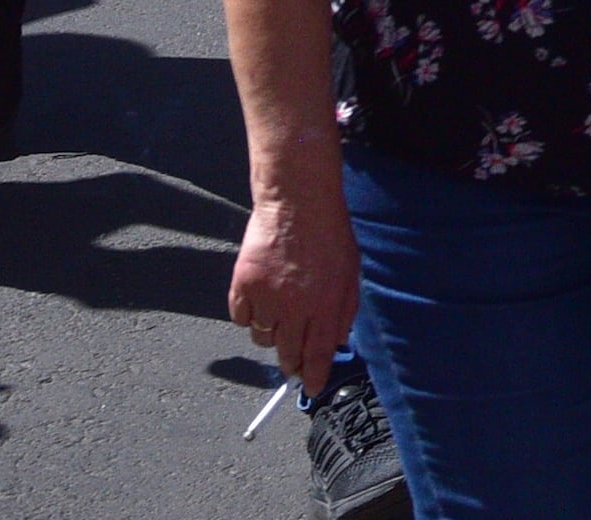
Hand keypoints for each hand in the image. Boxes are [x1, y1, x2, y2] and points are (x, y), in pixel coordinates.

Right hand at [229, 175, 363, 398]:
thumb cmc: (329, 234)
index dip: (314, 375)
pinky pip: (240, 318)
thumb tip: (338, 342)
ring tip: (279, 313)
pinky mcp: (243, 285)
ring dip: (271, 334)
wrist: (297, 202)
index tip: (312, 388)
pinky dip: (249, 315)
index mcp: (325, 304)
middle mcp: (295, 306)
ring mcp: (266, 297)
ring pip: (262, 338)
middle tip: (292, 362)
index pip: (319, 353)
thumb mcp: (349, 272)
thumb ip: (344, 310)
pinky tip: (260, 301)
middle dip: (291, 363)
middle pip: (287, 353)